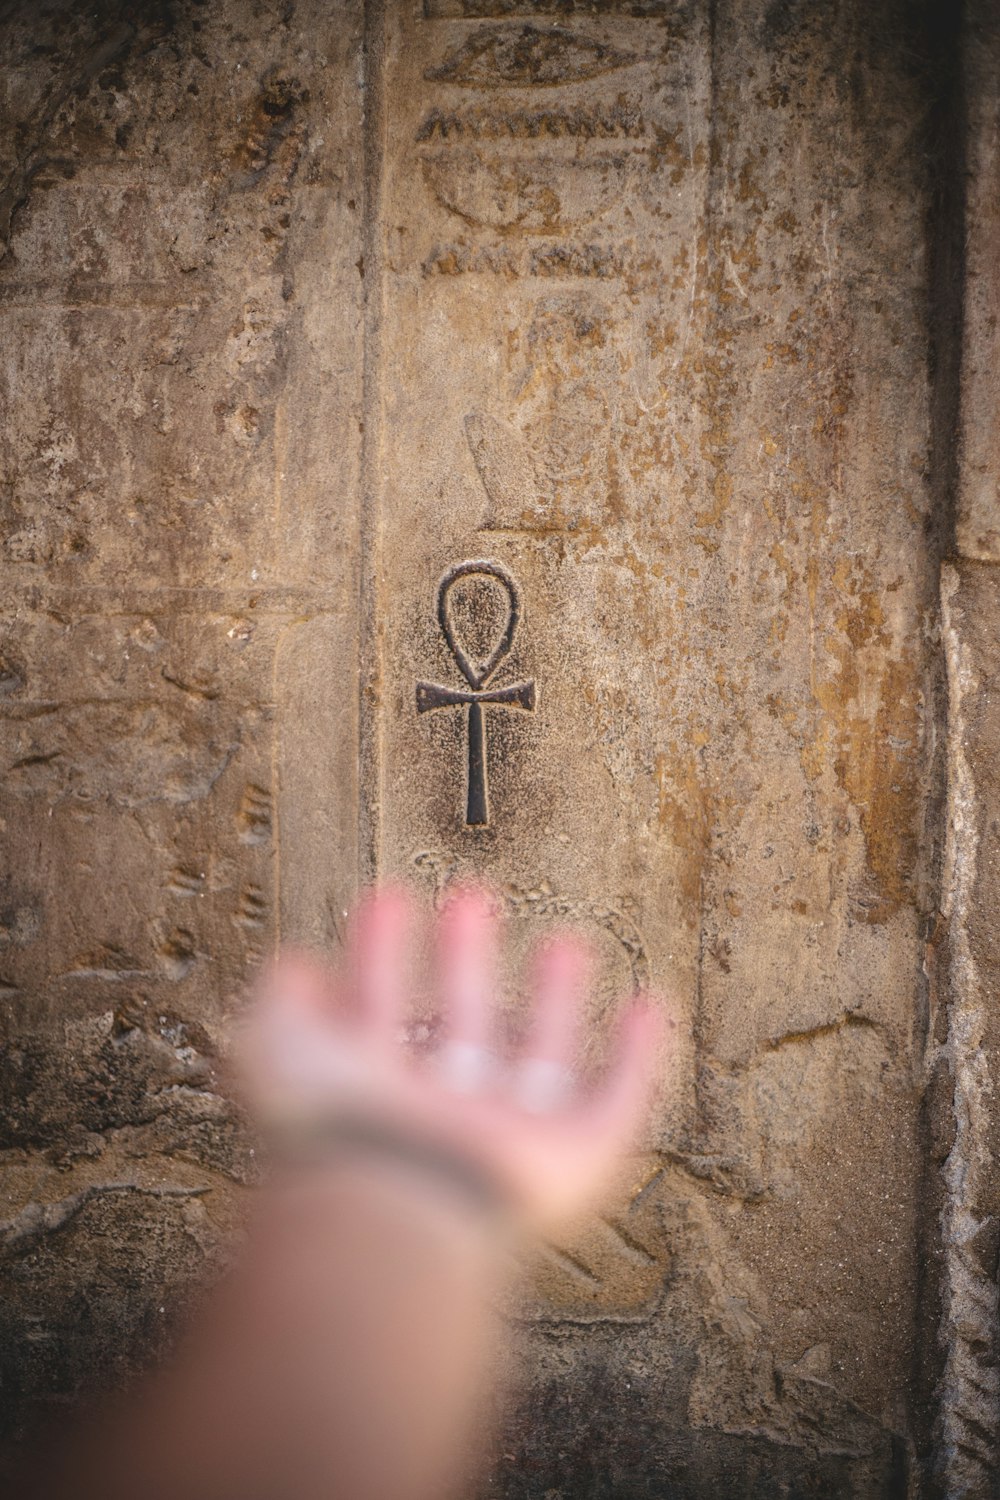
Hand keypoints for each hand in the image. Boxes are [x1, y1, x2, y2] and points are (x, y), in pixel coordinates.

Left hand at [241, 887, 667, 1232]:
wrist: (391, 1204)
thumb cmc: (335, 1130)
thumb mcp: (277, 1047)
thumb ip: (280, 1001)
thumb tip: (293, 964)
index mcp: (373, 1091)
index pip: (379, 1016)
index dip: (378, 957)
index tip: (385, 899)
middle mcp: (441, 1115)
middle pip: (462, 1028)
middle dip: (464, 963)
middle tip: (468, 897)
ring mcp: (510, 1139)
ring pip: (541, 1060)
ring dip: (556, 1001)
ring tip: (565, 941)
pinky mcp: (573, 1160)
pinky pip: (618, 1103)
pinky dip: (638, 1056)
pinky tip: (648, 1003)